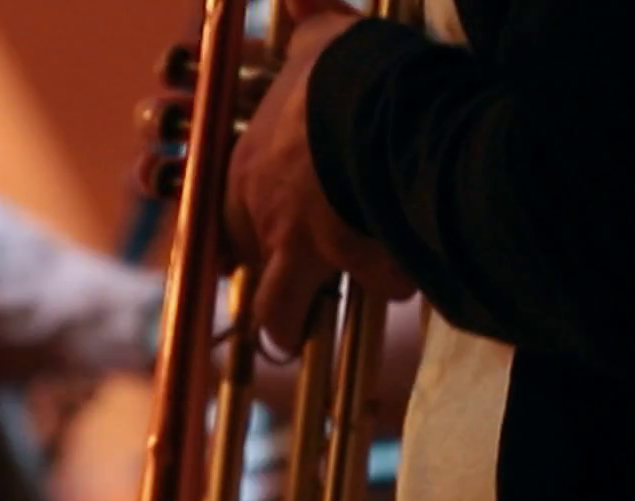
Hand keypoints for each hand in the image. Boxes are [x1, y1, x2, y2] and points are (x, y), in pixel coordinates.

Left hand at [225, 0, 415, 350]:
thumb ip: (310, 26)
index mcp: (244, 171)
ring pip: (278, 312)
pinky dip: (396, 280)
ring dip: (294, 323)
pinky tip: (410, 275)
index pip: (224, 224)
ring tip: (303, 334)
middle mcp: (260, 215)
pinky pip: (375, 284)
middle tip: (288, 299)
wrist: (369, 100)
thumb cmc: (340, 70)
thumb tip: (305, 1)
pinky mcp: (346, 259)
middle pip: (247, 274)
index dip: (242, 241)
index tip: (257, 251)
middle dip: (268, 289)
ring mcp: (298, 244)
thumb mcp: (317, 41)